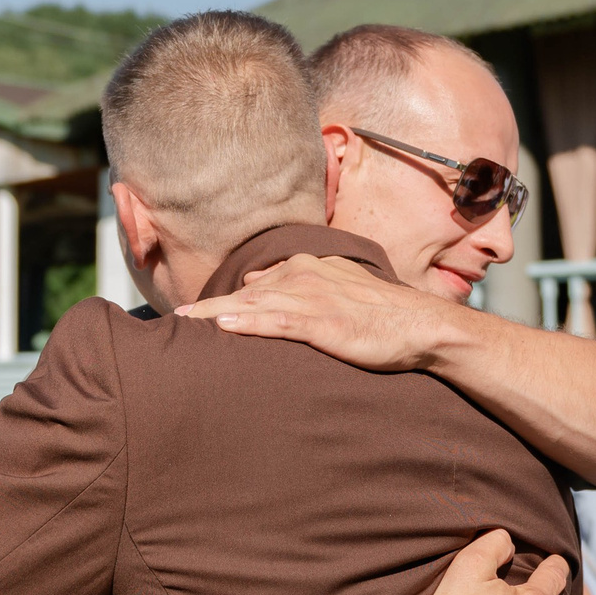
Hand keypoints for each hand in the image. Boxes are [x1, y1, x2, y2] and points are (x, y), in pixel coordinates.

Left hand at [175, 254, 453, 372]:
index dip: (224, 297)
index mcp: (308, 268)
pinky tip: (225, 326)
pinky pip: (279, 322)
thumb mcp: (337, 288)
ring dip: (218, 312)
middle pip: (247, 291)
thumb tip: (258, 278)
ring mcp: (314, 300)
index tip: (193, 310)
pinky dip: (250, 322)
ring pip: (256, 304)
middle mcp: (305, 277)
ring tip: (186, 321)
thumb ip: (299, 283)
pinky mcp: (323, 323)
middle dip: (210, 304)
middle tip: (176, 318)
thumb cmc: (380, 314)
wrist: (420, 325)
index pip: (256, 282)